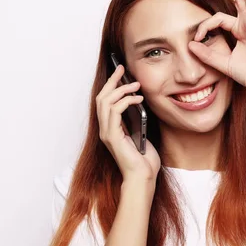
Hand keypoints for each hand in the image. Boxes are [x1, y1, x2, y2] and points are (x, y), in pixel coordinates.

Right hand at [96, 65, 160, 181]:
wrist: (143, 177)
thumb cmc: (144, 160)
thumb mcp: (141, 134)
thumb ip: (136, 120)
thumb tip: (139, 102)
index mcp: (110, 128)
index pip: (105, 101)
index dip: (111, 85)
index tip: (120, 71)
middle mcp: (105, 129)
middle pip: (102, 97)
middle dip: (112, 80)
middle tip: (122, 69)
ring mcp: (107, 133)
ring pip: (106, 102)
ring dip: (121, 89)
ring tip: (135, 85)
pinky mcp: (112, 136)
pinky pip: (114, 111)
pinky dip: (125, 101)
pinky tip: (138, 99)